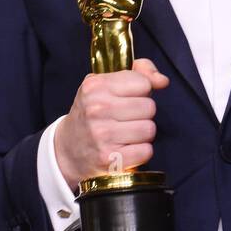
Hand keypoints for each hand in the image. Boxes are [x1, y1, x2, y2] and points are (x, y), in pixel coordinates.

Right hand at [54, 58, 169, 192]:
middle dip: (143, 113)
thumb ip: (138, 72)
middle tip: (126, 118)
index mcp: (95, 86)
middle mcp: (97, 109)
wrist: (68, 149)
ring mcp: (102, 135)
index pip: (143, 82)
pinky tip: (126, 148)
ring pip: (149, 129)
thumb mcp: (105, 84)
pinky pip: (146, 151)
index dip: (141, 91)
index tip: (128, 98)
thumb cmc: (92, 112)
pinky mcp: (109, 158)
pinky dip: (140, 152)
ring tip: (126, 133)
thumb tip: (162, 81)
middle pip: (149, 107)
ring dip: (142, 133)